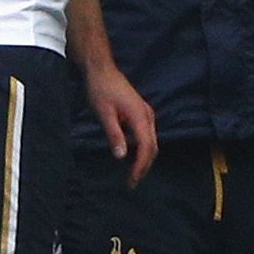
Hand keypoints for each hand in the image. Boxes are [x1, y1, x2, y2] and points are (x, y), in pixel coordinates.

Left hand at [84, 63, 157, 185]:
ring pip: (151, 141)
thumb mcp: (104, 113)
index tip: (132, 180)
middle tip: (132, 182)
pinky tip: (133, 156)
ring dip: (144, 158)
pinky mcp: (141, 112)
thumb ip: (114, 134)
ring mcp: (146, 113)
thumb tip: (121, 156)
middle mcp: (147, 115)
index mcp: (139, 116)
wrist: (102, 70)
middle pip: (152, 146)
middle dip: (144, 166)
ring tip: (133, 173)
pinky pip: (147, 135)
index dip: (140, 166)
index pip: (146, 147)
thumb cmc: (101, 90)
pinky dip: (143, 148)